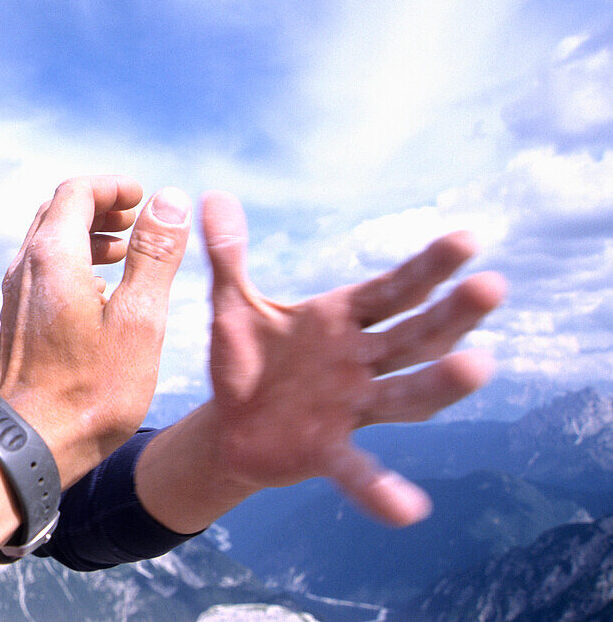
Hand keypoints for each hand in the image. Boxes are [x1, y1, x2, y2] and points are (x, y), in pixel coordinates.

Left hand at [0, 176, 191, 486]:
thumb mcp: (138, 319)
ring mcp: (16, 294)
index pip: (77, 192)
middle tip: (139, 219)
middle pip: (59, 211)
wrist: (32, 442)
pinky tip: (104, 290)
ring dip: (89, 234)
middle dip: (101, 205)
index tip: (144, 197)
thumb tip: (170, 200)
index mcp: (52, 256)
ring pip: (49, 241)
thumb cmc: (92, 389)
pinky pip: (44, 269)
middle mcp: (25, 267)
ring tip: (127, 251)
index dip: (113, 186)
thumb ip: (154, 255)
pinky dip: (75, 260)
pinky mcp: (17, 319)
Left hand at [136, 191, 504, 530]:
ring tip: (480, 366)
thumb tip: (212, 195)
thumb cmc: (246, 360)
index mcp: (341, 319)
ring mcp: (350, 408)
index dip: (427, 267)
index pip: (392, 289)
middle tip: (492, 287)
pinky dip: (381, 489)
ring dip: (440, 383)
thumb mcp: (234, 304)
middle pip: (414, 335)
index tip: (466, 239)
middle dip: (452, 313)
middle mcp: (359, 361)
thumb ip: (229, 255)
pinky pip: (359, 469)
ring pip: (405, 395)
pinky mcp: (328, 450)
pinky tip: (409, 509)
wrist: (229, 424)